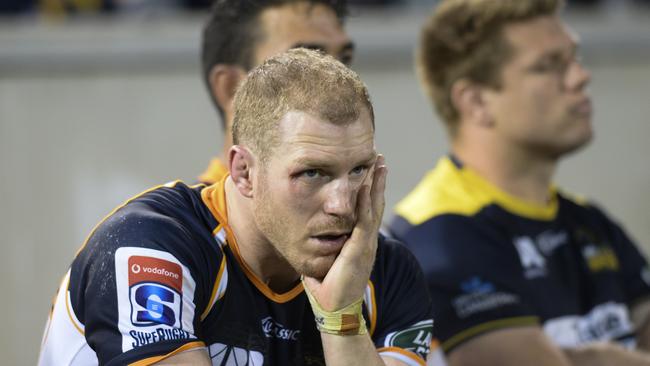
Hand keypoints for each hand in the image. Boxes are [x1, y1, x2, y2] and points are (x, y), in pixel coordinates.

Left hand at [303, 154, 386, 310]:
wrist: (335, 307)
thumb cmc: (328, 287)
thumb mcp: (327, 259)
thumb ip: (324, 246)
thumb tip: (310, 235)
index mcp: (360, 241)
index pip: (368, 210)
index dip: (370, 190)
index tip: (370, 171)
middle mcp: (367, 239)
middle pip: (375, 203)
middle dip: (377, 180)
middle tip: (379, 159)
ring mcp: (366, 243)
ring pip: (373, 207)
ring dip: (376, 184)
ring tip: (378, 164)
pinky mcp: (360, 248)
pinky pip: (365, 220)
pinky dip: (366, 202)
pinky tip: (366, 186)